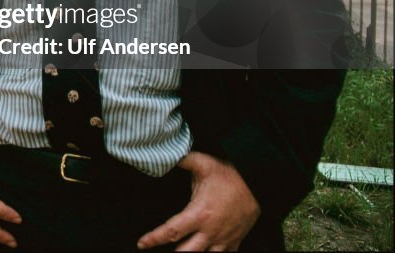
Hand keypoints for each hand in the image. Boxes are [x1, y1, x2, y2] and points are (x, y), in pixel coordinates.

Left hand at [137, 152, 259, 250]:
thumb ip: (180, 161)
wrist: (257, 182)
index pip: (170, 232)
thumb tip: (161, 155)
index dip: (153, 239)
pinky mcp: (234, 242)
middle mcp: (210, 231)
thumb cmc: (228, 174)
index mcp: (199, 214)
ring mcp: (223, 240)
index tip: (141, 243)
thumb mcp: (201, 163)